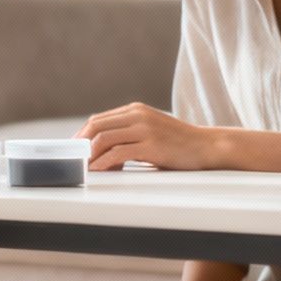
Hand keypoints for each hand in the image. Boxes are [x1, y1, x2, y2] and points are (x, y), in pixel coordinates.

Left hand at [78, 102, 215, 170]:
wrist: (207, 146)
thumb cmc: (179, 143)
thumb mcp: (152, 130)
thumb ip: (130, 133)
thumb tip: (105, 148)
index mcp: (136, 110)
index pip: (99, 119)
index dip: (82, 135)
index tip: (74, 149)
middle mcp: (138, 115)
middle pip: (97, 126)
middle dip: (81, 144)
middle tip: (73, 159)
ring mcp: (144, 129)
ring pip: (104, 139)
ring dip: (89, 155)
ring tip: (83, 167)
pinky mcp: (151, 146)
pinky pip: (118, 154)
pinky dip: (103, 163)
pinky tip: (98, 171)